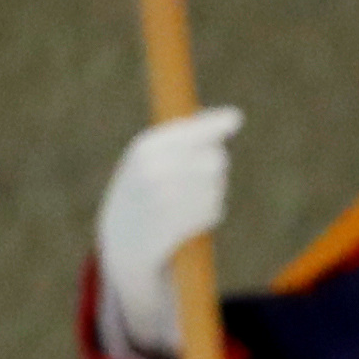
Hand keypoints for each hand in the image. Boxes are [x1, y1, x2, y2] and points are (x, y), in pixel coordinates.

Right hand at [94, 106, 238, 358]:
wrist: (122, 242)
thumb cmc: (145, 193)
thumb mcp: (154, 157)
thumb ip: (190, 134)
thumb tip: (236, 116)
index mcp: (145, 147)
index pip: (197, 130)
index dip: (217, 125)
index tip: (236, 117)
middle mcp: (153, 170)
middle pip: (216, 160)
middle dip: (214, 170)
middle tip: (192, 181)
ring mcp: (162, 200)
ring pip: (217, 188)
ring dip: (212, 197)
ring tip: (184, 204)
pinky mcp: (174, 227)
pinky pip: (213, 212)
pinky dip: (209, 216)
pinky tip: (189, 222)